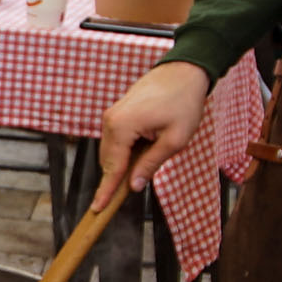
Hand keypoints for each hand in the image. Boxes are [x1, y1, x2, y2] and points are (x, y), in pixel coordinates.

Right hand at [97, 60, 212, 198]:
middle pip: (108, 162)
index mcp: (122, 127)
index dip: (106, 192)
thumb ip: (150, 164)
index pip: (112, 168)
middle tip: (131, 191)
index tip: (98, 210)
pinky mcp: (117, 113)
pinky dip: (126, 151)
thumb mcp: (174, 140)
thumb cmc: (183, 102)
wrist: (183, 72)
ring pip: (112, 152)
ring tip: (153, 153)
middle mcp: (110, 120)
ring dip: (125, 162)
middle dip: (118, 178)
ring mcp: (112, 115)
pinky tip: (146, 146)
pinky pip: (116, 140)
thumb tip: (133, 186)